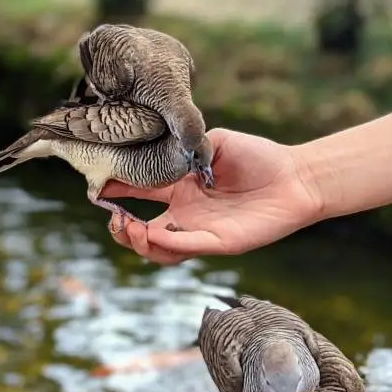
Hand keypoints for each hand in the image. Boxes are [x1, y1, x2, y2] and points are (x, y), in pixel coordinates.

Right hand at [101, 128, 320, 264]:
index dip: (115, 191)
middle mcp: (186, 213)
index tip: (96, 184)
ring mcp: (201, 231)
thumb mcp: (214, 142)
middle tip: (112, 216)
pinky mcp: (219, 243)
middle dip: (120, 228)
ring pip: (160, 248)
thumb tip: (154, 146)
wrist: (295, 177)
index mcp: (181, 189)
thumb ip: (184, 146)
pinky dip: (166, 243)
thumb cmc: (258, 158)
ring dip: (138, 242)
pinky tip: (151, 232)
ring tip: (128, 227)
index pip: (139, 192)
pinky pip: (187, 247)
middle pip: (143, 231)